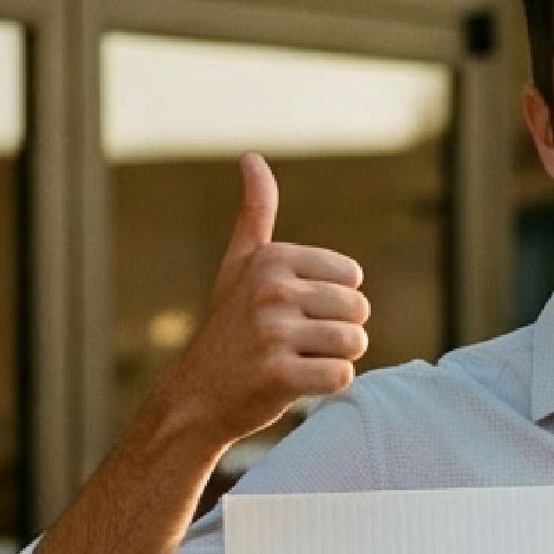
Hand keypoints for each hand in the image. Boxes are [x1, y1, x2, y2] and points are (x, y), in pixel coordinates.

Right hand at [152, 152, 369, 454]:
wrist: (195, 396)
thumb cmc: (227, 328)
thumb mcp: (239, 265)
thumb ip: (255, 213)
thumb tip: (252, 157)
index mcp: (272, 259)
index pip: (352, 277)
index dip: (333, 302)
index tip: (296, 313)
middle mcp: (272, 290)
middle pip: (358, 311)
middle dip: (337, 332)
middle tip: (296, 344)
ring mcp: (274, 333)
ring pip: (355, 343)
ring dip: (334, 359)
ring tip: (296, 361)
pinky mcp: (279, 375)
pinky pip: (342, 376)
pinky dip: (327, 385)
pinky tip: (295, 383)